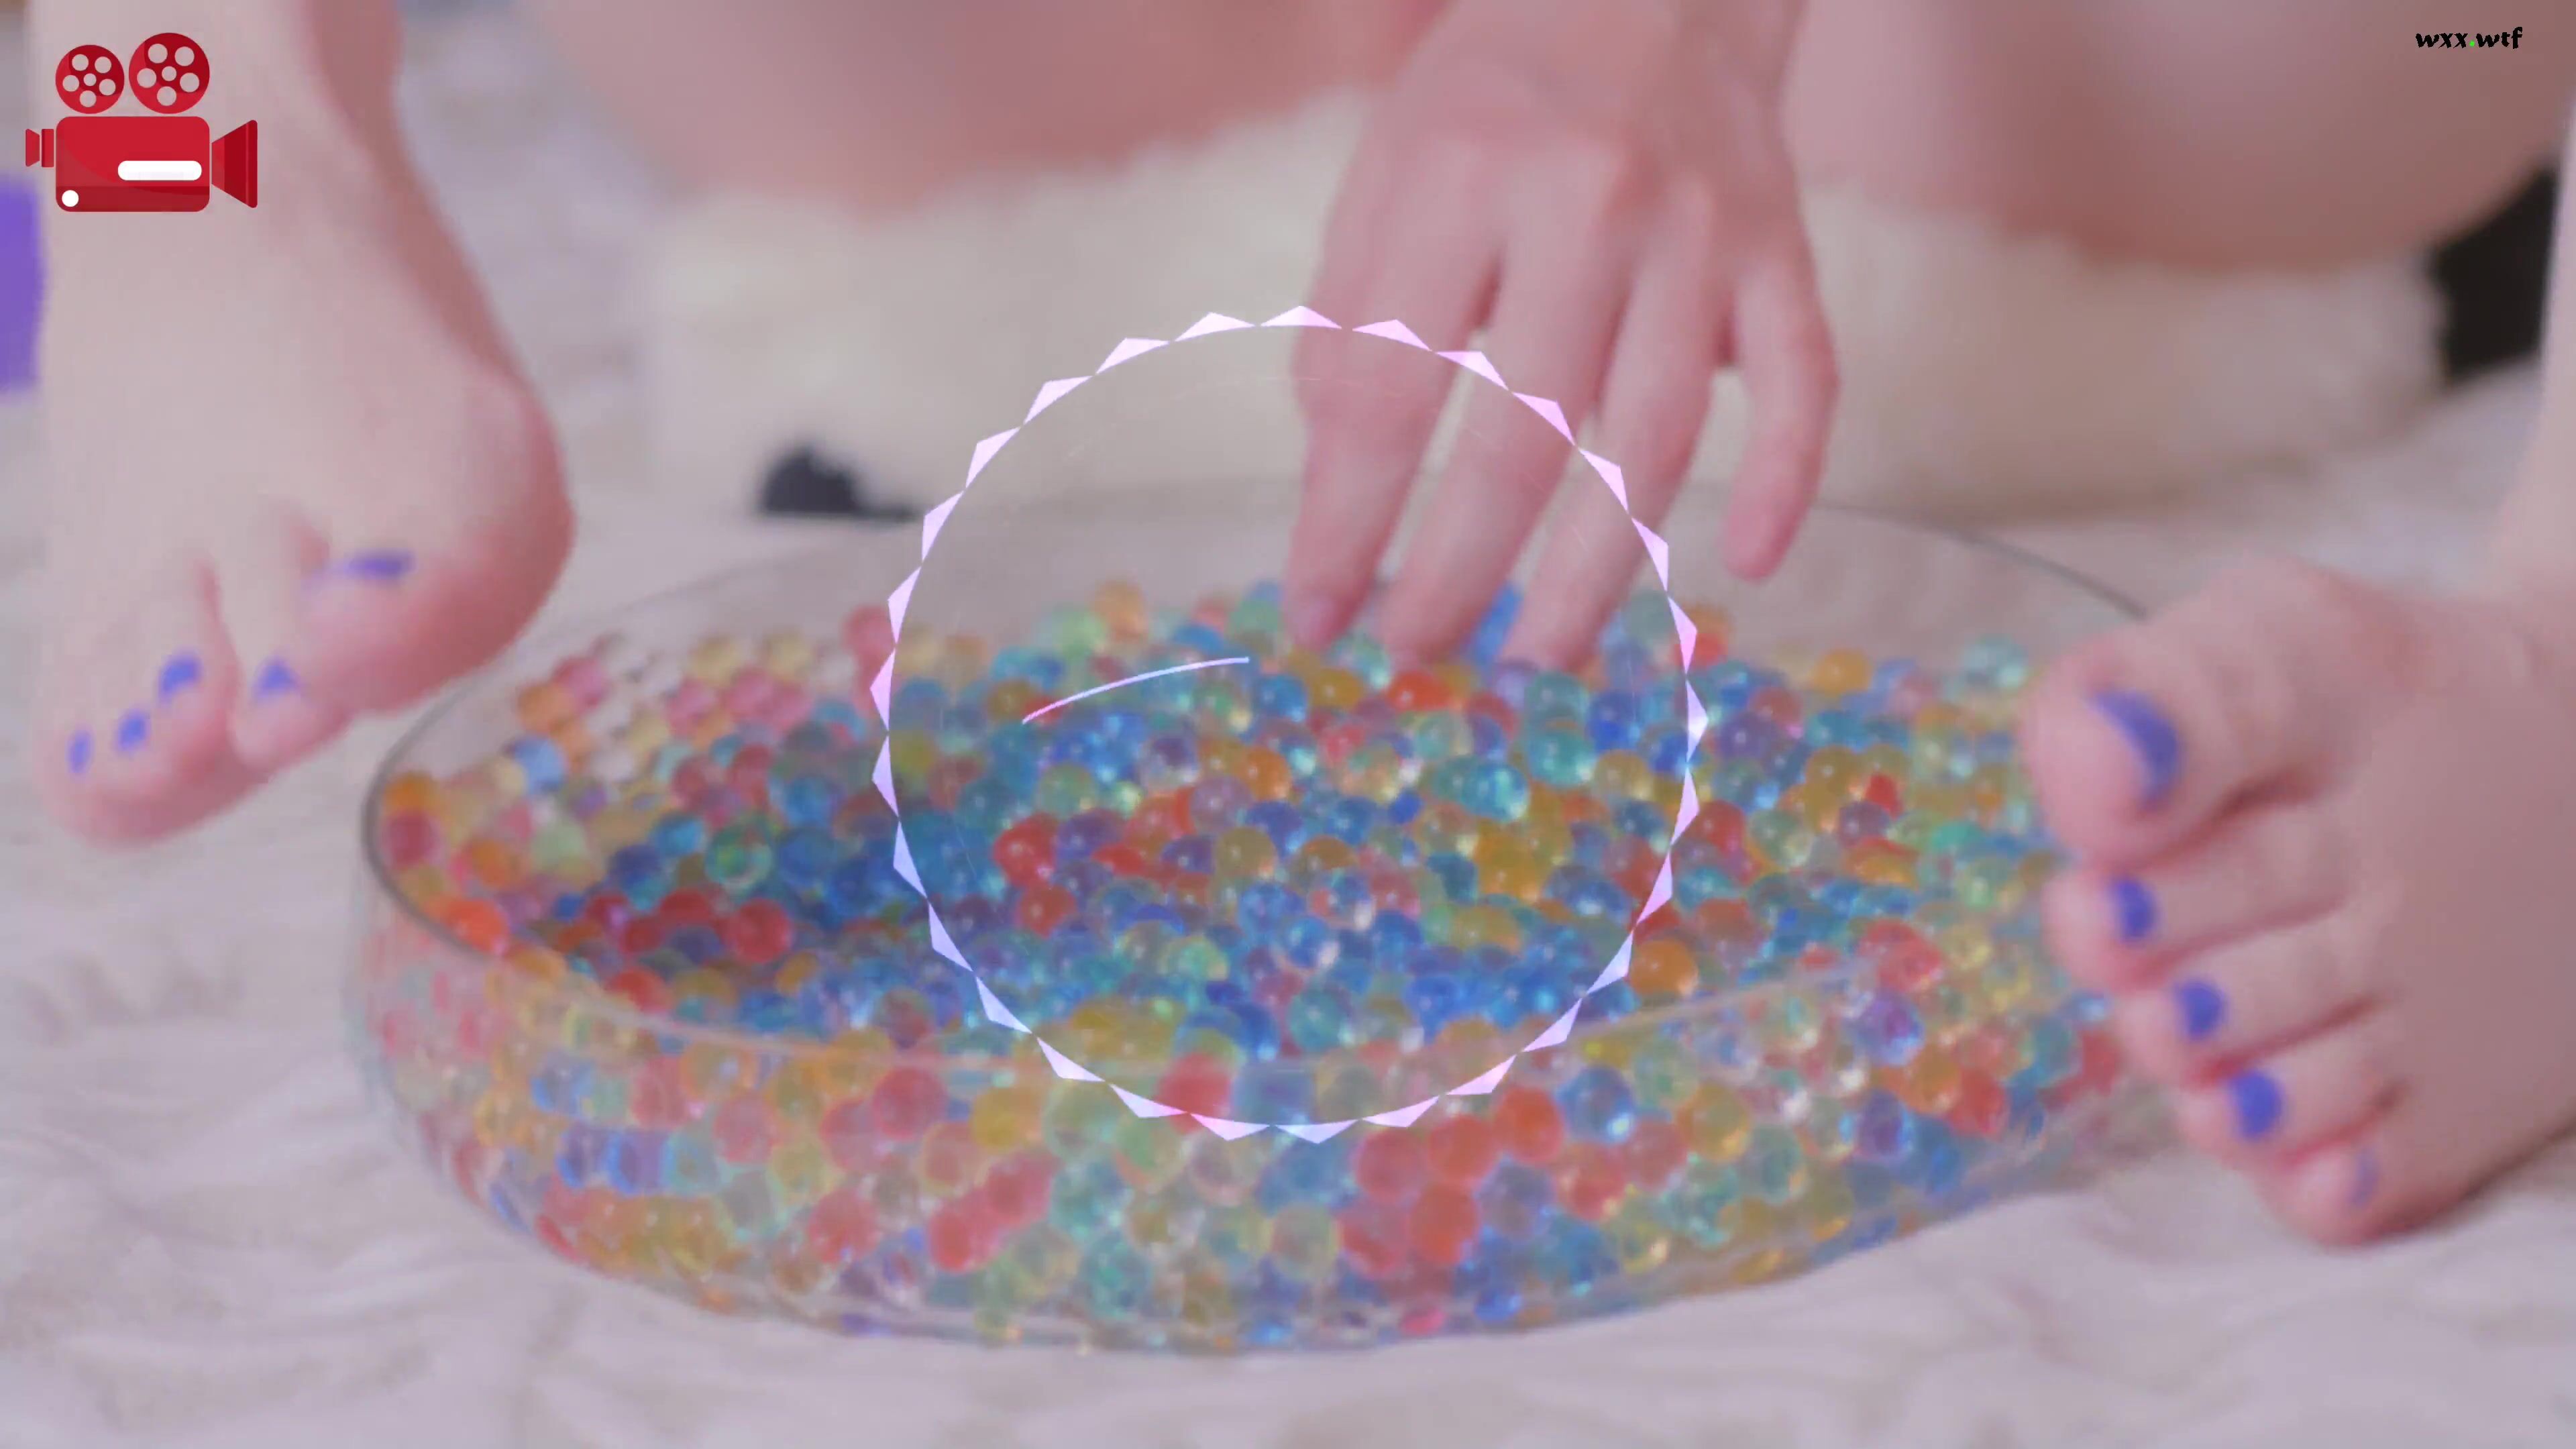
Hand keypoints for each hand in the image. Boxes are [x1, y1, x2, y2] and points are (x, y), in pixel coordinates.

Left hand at [1282, 0, 1833, 666]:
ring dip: (1599, 573)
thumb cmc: (1496, 97)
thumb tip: (1337, 488)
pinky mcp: (1786, 253)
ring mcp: (1705, 237)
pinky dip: (1787, 481)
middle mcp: (1592, 208)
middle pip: (1525, 442)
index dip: (1346, 524)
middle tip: (1417, 650)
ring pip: (1657, 443)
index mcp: (1465, 180)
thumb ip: (1352, 320)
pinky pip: (1805, 386)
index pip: (1389, 394)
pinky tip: (1749, 562)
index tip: (1315, 615)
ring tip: (1541, 654)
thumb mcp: (1387, 175)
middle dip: (1460, 573)